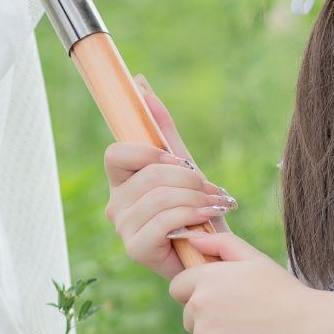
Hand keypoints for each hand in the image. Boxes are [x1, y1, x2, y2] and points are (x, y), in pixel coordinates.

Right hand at [104, 79, 236, 279]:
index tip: (178, 160)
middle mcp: (116, 204)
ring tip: (213, 205)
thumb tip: (140, 83)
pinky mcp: (135, 250)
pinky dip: (190, 218)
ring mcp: (123, 228)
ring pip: (158, 198)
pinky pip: (162, 222)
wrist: (217, 250)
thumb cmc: (197, 208)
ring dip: (195, 199)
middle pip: (148, 175)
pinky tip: (205, 221)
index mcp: (122, 181)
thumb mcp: (184, 164)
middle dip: (188, 179)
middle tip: (211, 189)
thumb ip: (162, 128)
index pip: (116, 153)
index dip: (148, 152)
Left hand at [168, 227, 322, 333]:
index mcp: (207, 278)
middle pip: (188, 316)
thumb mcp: (256, 260)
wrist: (310, 329)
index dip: (199, 294)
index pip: (178, 288)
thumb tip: (193, 240)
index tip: (224, 303)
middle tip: (245, 320)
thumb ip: (222, 244)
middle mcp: (199, 304)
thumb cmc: (286, 293)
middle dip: (209, 319)